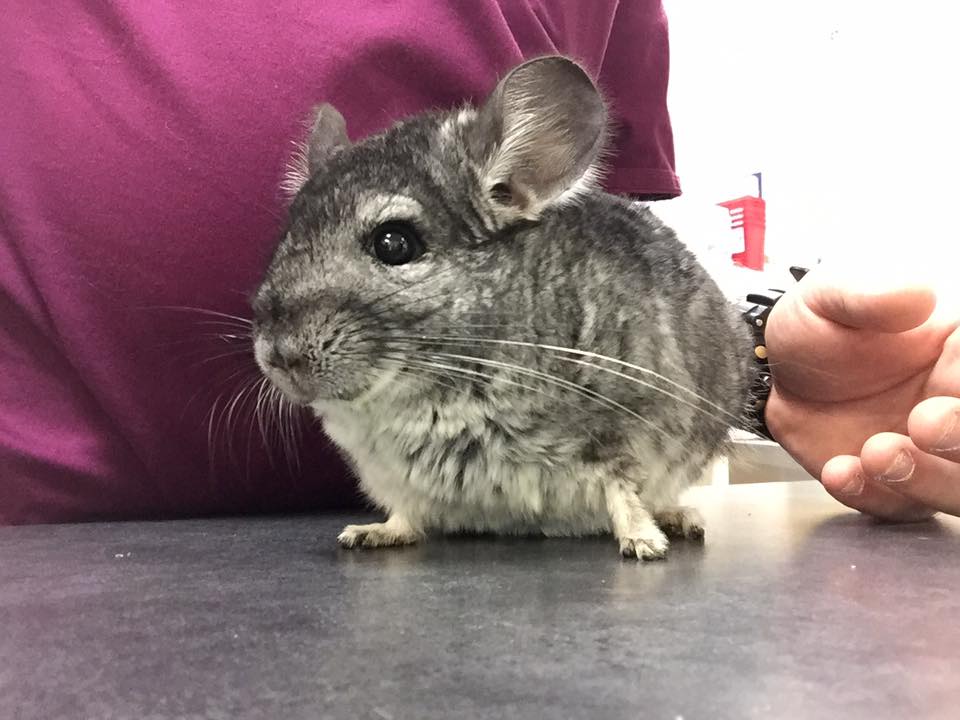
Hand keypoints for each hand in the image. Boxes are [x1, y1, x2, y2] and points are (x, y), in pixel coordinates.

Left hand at [764, 265, 959, 519]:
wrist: (775, 374)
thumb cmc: (818, 327)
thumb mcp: (831, 297)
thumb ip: (870, 297)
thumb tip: (918, 294)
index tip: (947, 379)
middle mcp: (957, 406)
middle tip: (923, 422)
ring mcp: (933, 455)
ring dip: (931, 480)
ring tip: (876, 453)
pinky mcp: (896, 488)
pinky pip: (901, 507)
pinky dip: (875, 496)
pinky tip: (840, 471)